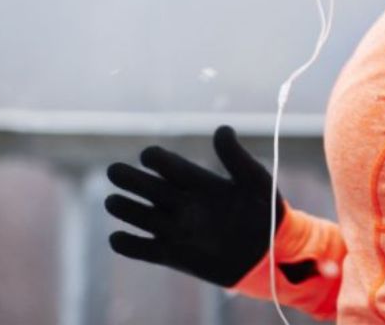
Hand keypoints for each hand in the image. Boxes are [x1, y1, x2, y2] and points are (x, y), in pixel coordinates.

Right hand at [105, 123, 318, 286]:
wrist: (272, 255)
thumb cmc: (266, 214)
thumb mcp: (255, 181)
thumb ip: (236, 158)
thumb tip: (222, 128)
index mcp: (198, 181)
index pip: (168, 165)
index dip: (156, 159)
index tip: (148, 157)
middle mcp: (182, 202)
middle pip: (147, 187)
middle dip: (130, 179)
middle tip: (114, 171)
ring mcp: (176, 229)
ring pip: (141, 215)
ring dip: (125, 208)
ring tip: (112, 202)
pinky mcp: (174, 255)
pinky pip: (144, 249)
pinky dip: (129, 245)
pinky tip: (117, 238)